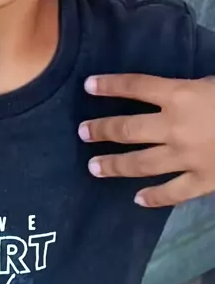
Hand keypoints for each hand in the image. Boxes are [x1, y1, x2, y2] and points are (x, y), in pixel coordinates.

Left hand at [78, 74, 214, 207]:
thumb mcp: (210, 83)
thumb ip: (186, 90)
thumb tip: (169, 94)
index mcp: (180, 95)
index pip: (136, 85)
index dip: (109, 85)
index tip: (89, 86)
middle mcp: (174, 127)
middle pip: (128, 129)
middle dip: (102, 130)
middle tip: (82, 132)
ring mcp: (187, 157)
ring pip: (142, 164)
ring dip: (115, 165)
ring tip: (93, 167)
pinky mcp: (204, 181)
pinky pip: (174, 193)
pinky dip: (155, 198)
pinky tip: (139, 200)